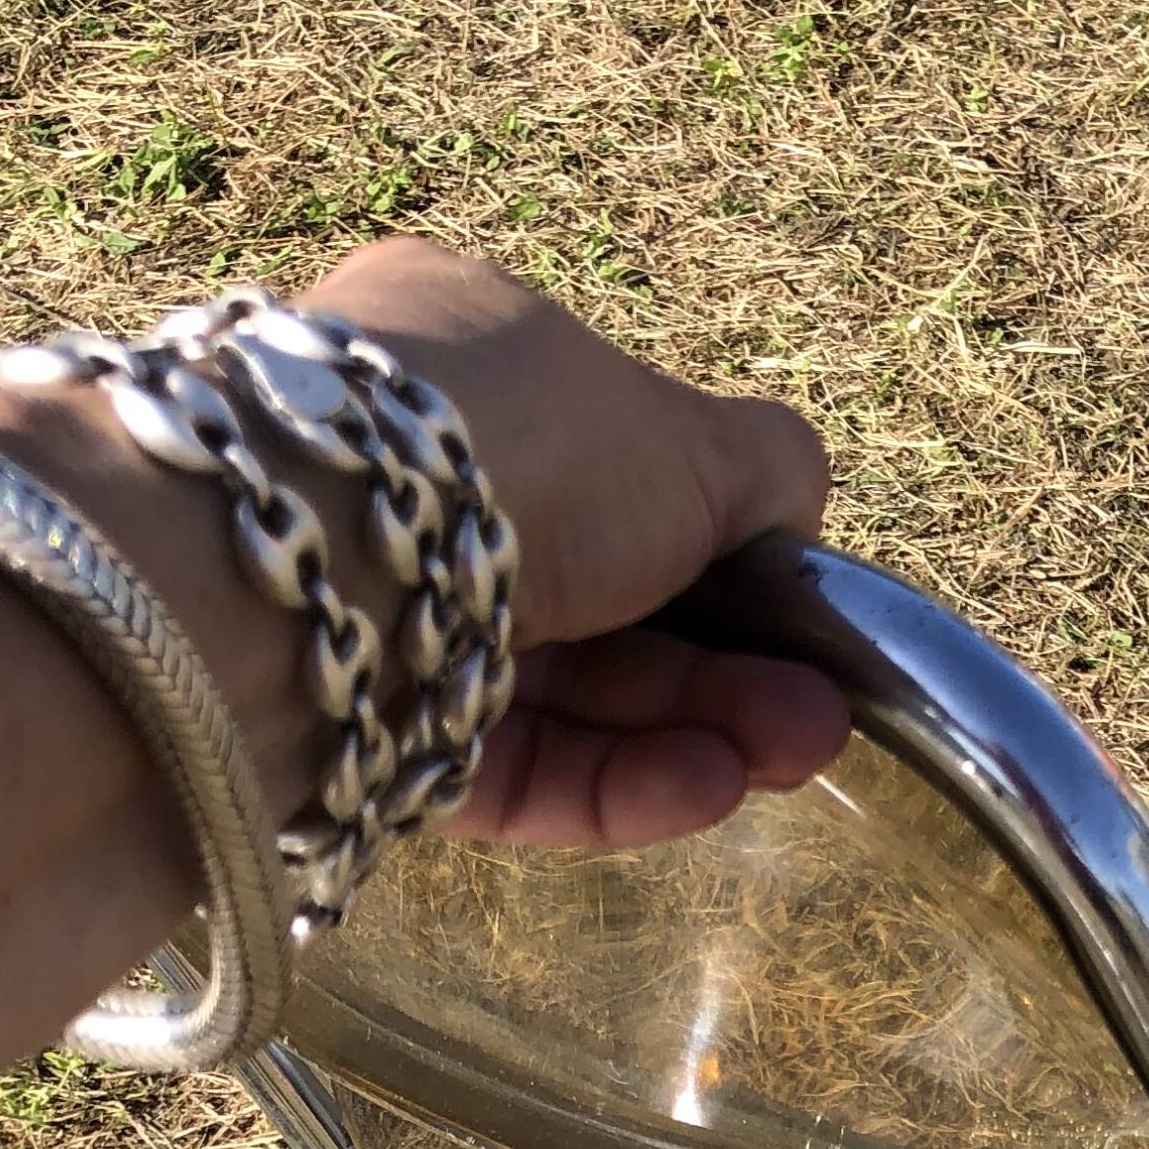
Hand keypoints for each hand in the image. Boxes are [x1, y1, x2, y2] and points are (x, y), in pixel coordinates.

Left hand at [302, 239, 851, 847]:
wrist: (331, 554)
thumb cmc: (519, 447)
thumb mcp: (683, 430)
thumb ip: (761, 466)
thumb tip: (793, 497)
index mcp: (461, 361)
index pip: (606, 465)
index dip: (712, 545)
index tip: (794, 614)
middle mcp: (407, 486)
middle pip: (600, 595)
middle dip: (723, 663)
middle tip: (817, 715)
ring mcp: (383, 613)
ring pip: (563, 689)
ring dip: (690, 725)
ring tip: (795, 753)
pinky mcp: (364, 737)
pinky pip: (507, 764)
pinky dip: (614, 782)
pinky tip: (710, 786)